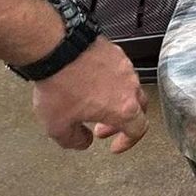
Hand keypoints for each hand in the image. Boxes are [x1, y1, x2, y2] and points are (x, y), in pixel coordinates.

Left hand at [31, 38, 148, 152]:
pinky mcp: (116, 52)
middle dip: (120, 123)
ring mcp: (125, 67)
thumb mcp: (58, 127)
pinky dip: (109, 83)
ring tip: (92, 103)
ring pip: (129, 90)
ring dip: (115, 102)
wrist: (57, 49)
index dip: (127, 142)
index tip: (115, 146)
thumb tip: (83, 142)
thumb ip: (75, 141)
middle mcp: (130, 87)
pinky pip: (119, 73)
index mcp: (124, 109)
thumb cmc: (60, 86)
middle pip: (138, 110)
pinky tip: (89, 83)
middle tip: (100, 128)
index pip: (138, 130)